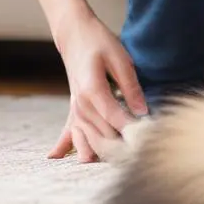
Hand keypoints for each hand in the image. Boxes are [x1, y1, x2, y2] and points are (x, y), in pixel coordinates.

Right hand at [48, 7, 147, 162]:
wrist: (74, 34)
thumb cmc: (99, 42)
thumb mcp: (120, 58)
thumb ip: (131, 87)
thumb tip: (143, 112)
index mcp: (93, 90)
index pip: (116, 119)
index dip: (133, 132)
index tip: (149, 142)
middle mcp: (81, 104)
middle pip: (103, 136)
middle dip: (122, 148)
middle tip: (142, 159)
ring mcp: (75, 109)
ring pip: (88, 140)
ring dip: (103, 154)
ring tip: (120, 168)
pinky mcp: (74, 110)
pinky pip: (69, 134)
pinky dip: (66, 147)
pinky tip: (54, 158)